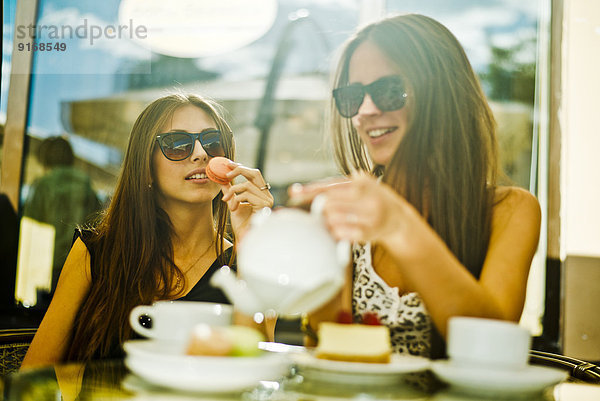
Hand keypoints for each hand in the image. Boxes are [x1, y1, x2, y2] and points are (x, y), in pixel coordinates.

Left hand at [220, 162, 273, 237]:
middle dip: (239, 170)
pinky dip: (236, 200)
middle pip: (255, 173)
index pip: (253, 175)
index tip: (228, 164)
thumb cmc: (241, 225)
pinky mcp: (264, 205)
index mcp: (261, 194)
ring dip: (233, 192)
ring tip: (227, 201)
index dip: (241, 168)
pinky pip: (247, 195)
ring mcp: (267, 200)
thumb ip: (230, 192)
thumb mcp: (233, 204)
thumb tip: (222, 180)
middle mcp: (267, 195)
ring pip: (247, 185)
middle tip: (226, 173)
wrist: (244, 239)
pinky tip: (234, 209)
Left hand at [291, 173, 416, 244]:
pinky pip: (342, 233)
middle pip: (330, 203)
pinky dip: (335, 232)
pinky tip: (338, 230)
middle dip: (320, 208)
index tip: (294, 193)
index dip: (311, 190)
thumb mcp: (360, 185)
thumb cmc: (371, 199)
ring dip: (327, 221)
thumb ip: (334, 186)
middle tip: (319, 211)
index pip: (332, 186)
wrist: (398, 218)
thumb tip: (299, 191)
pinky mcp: (369, 233)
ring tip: (332, 220)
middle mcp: (369, 198)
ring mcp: (371, 216)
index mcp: (363, 183)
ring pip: (334, 219)